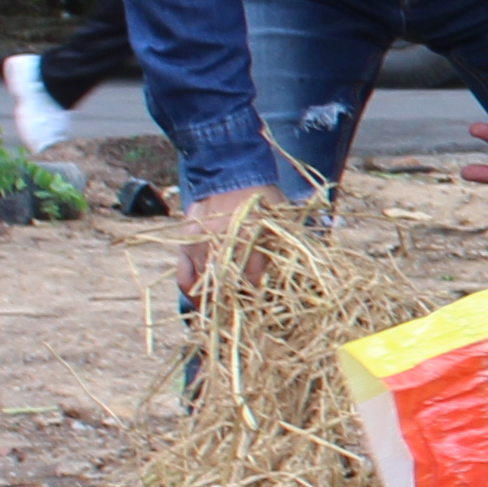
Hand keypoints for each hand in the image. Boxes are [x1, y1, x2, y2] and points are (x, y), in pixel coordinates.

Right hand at [174, 182, 285, 303]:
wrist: (232, 171)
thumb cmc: (262, 197)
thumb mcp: (281, 215)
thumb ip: (286, 239)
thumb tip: (304, 262)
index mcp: (251, 235)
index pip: (252, 276)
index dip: (255, 293)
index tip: (259, 304)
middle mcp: (224, 239)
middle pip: (226, 281)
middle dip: (232, 301)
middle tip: (236, 315)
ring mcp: (202, 239)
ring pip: (203, 277)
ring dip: (209, 298)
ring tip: (214, 313)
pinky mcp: (187, 236)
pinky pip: (183, 267)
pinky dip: (187, 283)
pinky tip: (194, 296)